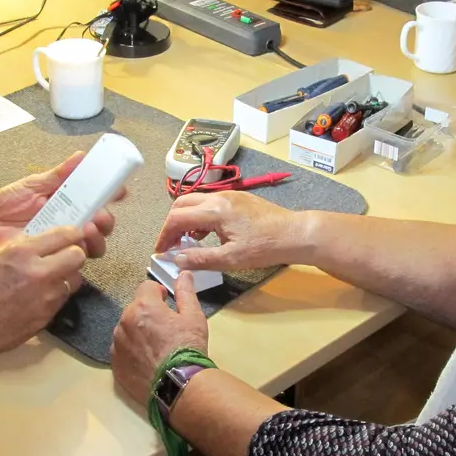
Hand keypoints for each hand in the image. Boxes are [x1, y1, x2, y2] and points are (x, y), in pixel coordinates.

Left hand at [0, 152, 121, 256]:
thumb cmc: (8, 202)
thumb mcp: (35, 184)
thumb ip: (59, 174)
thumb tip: (81, 156)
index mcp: (70, 203)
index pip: (99, 199)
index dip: (112, 195)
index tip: (119, 190)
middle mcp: (71, 223)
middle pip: (102, 225)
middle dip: (106, 220)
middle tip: (100, 215)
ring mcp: (63, 241)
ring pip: (93, 245)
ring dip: (96, 237)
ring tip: (87, 229)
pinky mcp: (52, 258)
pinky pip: (72, 262)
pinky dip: (77, 254)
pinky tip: (72, 245)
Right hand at [0, 226, 88, 360]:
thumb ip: (21, 247)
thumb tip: (42, 241)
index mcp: (22, 252)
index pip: (65, 235)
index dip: (71, 235)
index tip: (70, 237)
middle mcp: (39, 273)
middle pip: (78, 256)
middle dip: (73, 255)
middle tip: (64, 257)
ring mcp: (46, 297)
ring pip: (75, 279)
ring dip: (66, 276)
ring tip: (50, 278)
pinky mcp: (47, 316)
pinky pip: (63, 299)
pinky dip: (56, 294)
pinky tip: (40, 296)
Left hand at [111, 274, 209, 404]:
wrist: (179, 386)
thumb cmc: (188, 348)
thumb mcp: (194, 317)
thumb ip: (186, 292)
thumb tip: (183, 274)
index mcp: (143, 306)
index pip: (146, 287)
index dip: (158, 293)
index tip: (167, 303)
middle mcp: (124, 322)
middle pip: (134, 309)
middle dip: (148, 314)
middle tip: (165, 329)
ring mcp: (117, 344)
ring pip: (126, 329)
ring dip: (138, 332)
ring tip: (157, 347)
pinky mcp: (116, 364)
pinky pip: (122, 350)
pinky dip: (132, 351)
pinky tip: (148, 361)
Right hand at [154, 191, 305, 272]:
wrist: (295, 234)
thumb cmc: (265, 246)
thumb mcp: (231, 259)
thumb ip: (200, 259)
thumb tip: (176, 260)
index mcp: (215, 210)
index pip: (177, 218)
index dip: (164, 235)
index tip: (160, 251)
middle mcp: (219, 197)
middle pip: (182, 204)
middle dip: (172, 224)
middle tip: (171, 245)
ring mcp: (230, 195)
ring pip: (196, 202)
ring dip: (186, 219)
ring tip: (188, 241)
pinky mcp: (238, 199)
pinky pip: (209, 203)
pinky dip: (200, 216)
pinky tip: (207, 233)